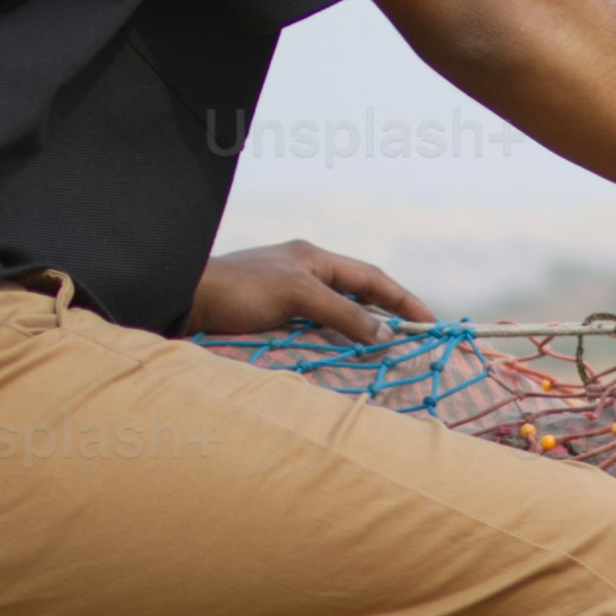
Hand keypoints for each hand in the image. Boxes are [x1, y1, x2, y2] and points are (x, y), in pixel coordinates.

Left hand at [189, 239, 430, 341]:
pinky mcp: (272, 316)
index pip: (371, 278)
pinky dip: (335, 341)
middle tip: (412, 339)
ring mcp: (287, 294)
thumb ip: (342, 313)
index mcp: (314, 258)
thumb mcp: (297, 295)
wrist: (186, 300)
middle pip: (358, 293)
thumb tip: (385, 334)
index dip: (403, 300)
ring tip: (383, 352)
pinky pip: (316, 328)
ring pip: (337, 312)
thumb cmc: (240, 290)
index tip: (429, 323)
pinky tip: (341, 357)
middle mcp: (304, 272)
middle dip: (387, 314)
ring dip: (360, 330)